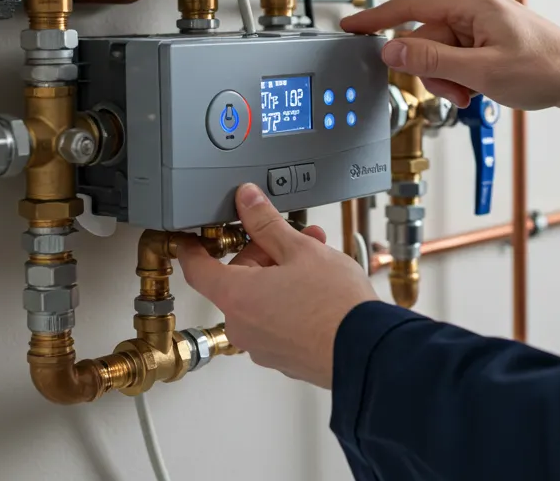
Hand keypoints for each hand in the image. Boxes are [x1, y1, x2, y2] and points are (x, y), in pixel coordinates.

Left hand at [177, 183, 378, 388]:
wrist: (367, 350)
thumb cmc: (335, 305)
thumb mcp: (300, 249)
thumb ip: (267, 223)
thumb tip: (247, 201)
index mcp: (236, 296)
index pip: (197, 268)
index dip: (193, 248)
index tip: (192, 238)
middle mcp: (242, 326)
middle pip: (238, 281)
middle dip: (265, 255)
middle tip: (295, 240)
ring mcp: (263, 346)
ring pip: (261, 300)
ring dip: (281, 276)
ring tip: (318, 262)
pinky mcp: (285, 358)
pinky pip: (278, 322)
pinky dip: (291, 303)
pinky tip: (320, 292)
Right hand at [340, 0, 559, 129]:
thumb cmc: (545, 68)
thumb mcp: (481, 71)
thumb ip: (433, 61)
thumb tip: (393, 51)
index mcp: (471, 3)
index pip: (409, 6)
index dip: (376, 19)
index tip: (352, 27)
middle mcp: (472, 7)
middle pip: (424, 38)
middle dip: (432, 71)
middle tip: (455, 91)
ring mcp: (479, 23)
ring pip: (439, 53)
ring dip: (448, 79)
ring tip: (472, 94)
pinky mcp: (485, 39)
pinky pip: (456, 57)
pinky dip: (460, 78)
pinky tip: (478, 90)